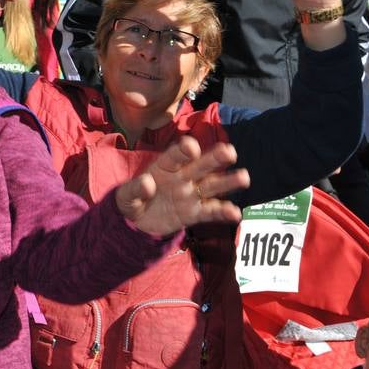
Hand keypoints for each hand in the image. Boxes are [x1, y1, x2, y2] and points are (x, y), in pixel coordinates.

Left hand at [115, 137, 249, 236]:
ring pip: (211, 185)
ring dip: (227, 181)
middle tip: (230, 151)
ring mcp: (190, 194)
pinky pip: (210, 211)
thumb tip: (147, 183)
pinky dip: (223, 212)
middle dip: (214, 158)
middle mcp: (182, 176)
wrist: (137, 222)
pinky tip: (235, 213)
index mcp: (164, 166)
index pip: (175, 155)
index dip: (184, 150)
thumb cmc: (132, 200)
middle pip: (200, 165)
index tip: (192, 147)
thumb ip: (134, 189)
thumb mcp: (124, 196)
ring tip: (244, 177)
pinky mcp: (193, 212)